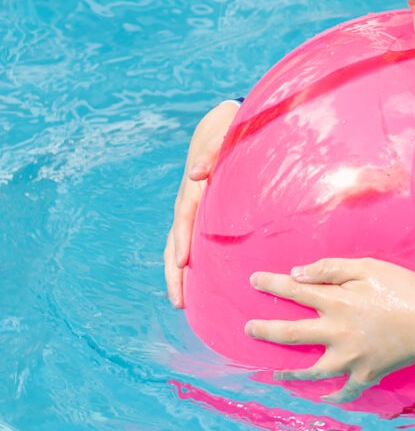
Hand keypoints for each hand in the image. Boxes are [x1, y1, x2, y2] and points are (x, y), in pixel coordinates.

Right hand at [164, 100, 240, 307]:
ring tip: (181, 302)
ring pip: (177, 246)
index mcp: (192, 190)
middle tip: (178, 301)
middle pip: (175, 241)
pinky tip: (195, 285)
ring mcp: (190, 211)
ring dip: (177, 274)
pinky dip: (187, 264)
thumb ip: (211, 153)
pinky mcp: (197, 215)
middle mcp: (186, 204)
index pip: (184, 219)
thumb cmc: (225, 133)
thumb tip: (195, 174)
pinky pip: (189, 242)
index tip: (181, 263)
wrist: (217, 128)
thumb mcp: (221, 136)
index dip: (181, 241)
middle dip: (174, 272)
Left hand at [244, 258, 414, 403]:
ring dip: (290, 372)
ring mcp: (350, 358)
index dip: (273, 284)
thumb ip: (331, 269)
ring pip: (311, 370)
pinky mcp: (366, 375)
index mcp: (337, 302)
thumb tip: (298, 273)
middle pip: (292, 333)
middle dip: (266, 330)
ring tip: (275, 374)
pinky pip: (345, 391)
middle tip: (249, 329)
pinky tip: (324, 397)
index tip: (253, 280)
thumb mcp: (369, 267)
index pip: (296, 290)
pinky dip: (334, 396)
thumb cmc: (405, 289)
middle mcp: (336, 332)